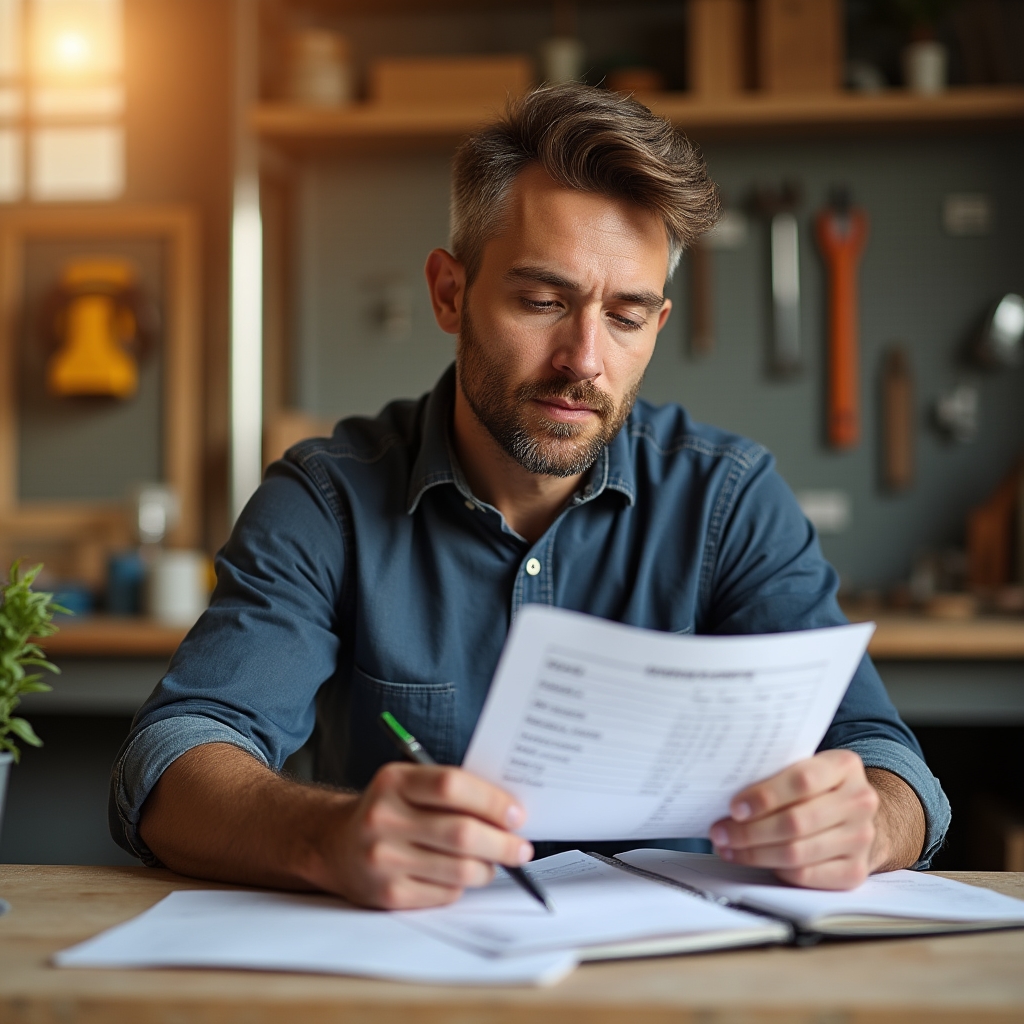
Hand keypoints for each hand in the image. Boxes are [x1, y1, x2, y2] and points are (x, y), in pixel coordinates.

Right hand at [321, 762, 532, 909]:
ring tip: (493, 862)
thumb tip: (508, 811)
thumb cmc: (390, 810)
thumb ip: (451, 791)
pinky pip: (445, 894)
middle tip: (522, 848)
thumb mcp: (409, 784)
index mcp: (393, 781)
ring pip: (459, 870)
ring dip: (488, 868)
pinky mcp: (388, 895)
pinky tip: (460, 876)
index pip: (450, 785)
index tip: (517, 814)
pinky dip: (463, 886)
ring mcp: (383, 859)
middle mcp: (383, 818)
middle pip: (460, 833)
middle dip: (502, 843)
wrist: (335, 845)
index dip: (491, 801)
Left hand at [709, 749, 881, 889]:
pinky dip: (774, 870)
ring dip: (755, 853)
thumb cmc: (818, 788)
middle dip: (749, 831)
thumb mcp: (806, 767)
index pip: (802, 781)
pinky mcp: (855, 870)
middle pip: (796, 821)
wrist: (855, 815)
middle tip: (720, 832)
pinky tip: (754, 861)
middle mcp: (860, 801)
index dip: (764, 796)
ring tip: (728, 848)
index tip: (734, 808)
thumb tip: (728, 791)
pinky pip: (806, 875)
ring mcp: (861, 838)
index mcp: (845, 766)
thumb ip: (778, 773)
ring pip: (797, 852)